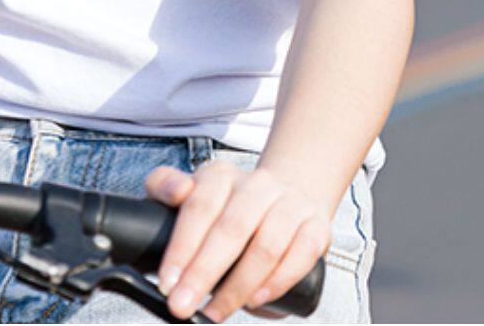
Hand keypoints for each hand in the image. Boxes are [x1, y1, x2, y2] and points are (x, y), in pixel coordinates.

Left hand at [145, 159, 330, 321]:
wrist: (284, 200)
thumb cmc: (228, 208)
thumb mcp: (193, 193)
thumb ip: (168, 186)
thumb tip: (176, 193)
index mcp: (223, 174)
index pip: (200, 206)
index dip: (182, 247)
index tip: (167, 283)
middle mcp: (258, 184)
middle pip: (231, 228)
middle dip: (203, 272)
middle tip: (182, 304)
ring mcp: (290, 204)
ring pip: (266, 245)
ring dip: (238, 285)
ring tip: (216, 310)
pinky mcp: (316, 226)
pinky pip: (301, 255)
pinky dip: (277, 281)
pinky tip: (256, 300)